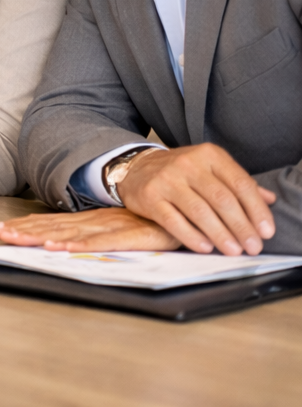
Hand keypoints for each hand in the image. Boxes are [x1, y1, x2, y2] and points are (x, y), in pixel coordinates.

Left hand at [0, 207, 181, 251]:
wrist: (187, 210)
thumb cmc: (151, 223)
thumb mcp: (116, 228)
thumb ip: (92, 235)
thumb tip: (62, 242)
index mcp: (89, 220)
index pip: (48, 224)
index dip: (21, 227)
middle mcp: (94, 221)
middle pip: (51, 228)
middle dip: (20, 231)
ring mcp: (111, 226)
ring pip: (69, 233)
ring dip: (41, 237)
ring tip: (16, 239)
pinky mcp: (131, 236)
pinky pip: (101, 242)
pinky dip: (80, 245)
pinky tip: (61, 248)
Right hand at [116, 144, 277, 255]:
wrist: (136, 167)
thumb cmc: (181, 172)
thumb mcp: (211, 169)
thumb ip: (238, 183)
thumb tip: (270, 199)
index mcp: (209, 155)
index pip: (240, 184)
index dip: (256, 210)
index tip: (266, 232)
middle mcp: (188, 164)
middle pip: (222, 199)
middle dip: (241, 227)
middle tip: (252, 247)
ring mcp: (166, 179)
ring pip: (199, 211)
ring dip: (220, 234)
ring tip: (233, 251)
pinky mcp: (149, 196)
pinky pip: (173, 220)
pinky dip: (191, 236)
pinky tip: (205, 247)